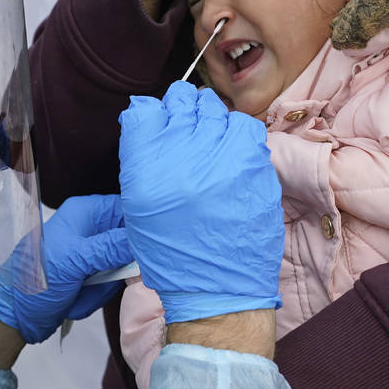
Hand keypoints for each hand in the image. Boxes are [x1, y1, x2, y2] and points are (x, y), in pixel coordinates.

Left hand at [0, 194, 133, 343]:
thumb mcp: (74, 261)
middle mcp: (89, 230)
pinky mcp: (90, 275)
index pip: (124, 208)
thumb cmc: (34, 281)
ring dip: (105, 285)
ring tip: (82, 290)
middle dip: (119, 264)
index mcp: (83, 213)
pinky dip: (97, 295)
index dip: (138, 226)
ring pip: (121, 265)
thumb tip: (141, 241)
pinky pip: (110, 283)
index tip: (148, 245)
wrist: (15, 315)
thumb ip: (110, 248)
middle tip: (104, 276)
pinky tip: (78, 299)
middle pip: (128, 240)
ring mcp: (90, 254)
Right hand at [119, 81, 283, 323]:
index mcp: (143, 166)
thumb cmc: (175, 251)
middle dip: (183, 109)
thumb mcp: (139, 207)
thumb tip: (147, 116)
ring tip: (213, 143)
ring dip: (210, 119)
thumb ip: (141, 160)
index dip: (155, 113)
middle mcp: (177, 154)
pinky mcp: (249, 162)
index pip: (143, 110)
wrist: (217, 288)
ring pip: (211, 107)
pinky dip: (237, 132)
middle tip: (191, 130)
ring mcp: (216, 155)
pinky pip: (243, 124)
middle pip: (180, 100)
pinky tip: (234, 152)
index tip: (164, 122)